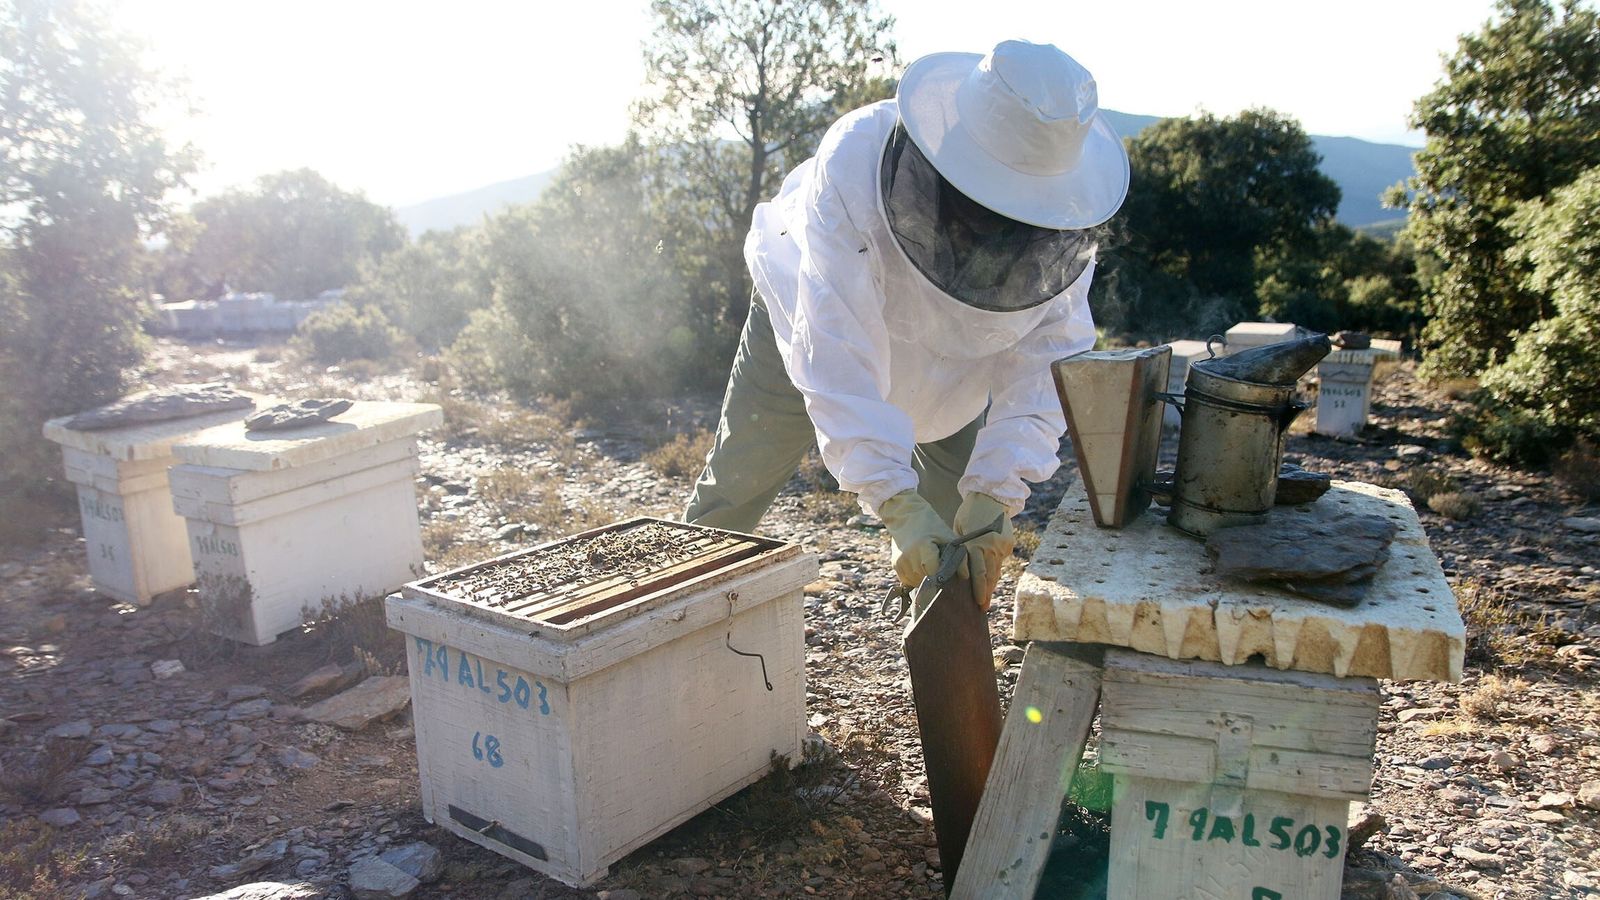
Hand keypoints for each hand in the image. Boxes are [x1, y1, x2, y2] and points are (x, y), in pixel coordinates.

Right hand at [877, 490, 957, 587]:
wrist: (905, 515)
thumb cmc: (930, 525)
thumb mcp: (947, 536)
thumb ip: (958, 557)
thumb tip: (965, 576)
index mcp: (923, 547)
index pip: (935, 573)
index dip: (944, 576)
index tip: (949, 572)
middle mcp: (909, 556)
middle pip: (926, 580)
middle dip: (935, 577)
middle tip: (940, 567)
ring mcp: (900, 562)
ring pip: (917, 582)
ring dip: (925, 578)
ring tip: (930, 565)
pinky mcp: (895, 565)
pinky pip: (908, 580)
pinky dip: (916, 577)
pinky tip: (921, 566)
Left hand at [954, 493, 1014, 609]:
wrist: (990, 495)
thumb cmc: (969, 513)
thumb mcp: (959, 531)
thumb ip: (961, 550)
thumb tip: (957, 570)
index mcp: (976, 544)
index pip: (976, 573)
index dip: (975, 590)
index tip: (974, 603)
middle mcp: (990, 548)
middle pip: (988, 577)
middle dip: (984, 594)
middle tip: (981, 608)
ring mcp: (1002, 546)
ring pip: (996, 571)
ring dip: (990, 586)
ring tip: (985, 600)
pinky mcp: (1008, 544)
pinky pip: (1000, 561)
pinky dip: (995, 571)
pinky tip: (990, 581)